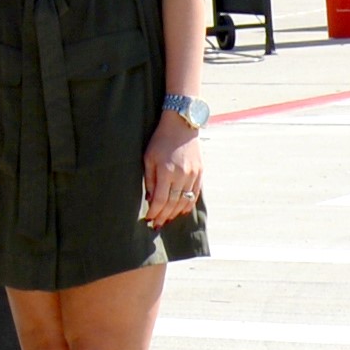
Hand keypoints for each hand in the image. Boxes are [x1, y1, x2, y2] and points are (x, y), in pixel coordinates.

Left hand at [143, 110, 204, 230]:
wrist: (182, 125)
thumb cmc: (160, 140)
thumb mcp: (148, 157)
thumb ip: (149, 179)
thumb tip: (150, 199)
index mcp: (166, 171)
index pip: (160, 199)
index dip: (155, 212)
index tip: (149, 219)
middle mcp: (181, 175)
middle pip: (173, 203)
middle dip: (164, 216)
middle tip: (157, 225)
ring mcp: (193, 174)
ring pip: (185, 201)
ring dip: (175, 213)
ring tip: (167, 219)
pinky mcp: (200, 172)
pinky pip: (195, 194)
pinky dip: (188, 205)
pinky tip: (181, 211)